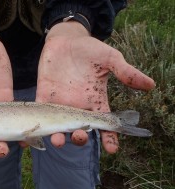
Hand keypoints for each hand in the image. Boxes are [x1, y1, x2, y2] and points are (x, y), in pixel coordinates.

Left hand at [36, 21, 154, 152]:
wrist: (66, 40)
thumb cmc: (90, 49)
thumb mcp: (110, 59)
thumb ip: (126, 73)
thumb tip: (151, 85)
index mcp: (95, 101)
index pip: (104, 124)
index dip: (109, 138)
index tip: (112, 149)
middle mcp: (77, 106)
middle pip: (79, 130)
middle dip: (79, 138)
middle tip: (80, 137)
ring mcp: (60, 103)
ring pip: (58, 127)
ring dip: (58, 136)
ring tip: (58, 140)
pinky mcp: (44, 96)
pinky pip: (39, 113)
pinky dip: (37, 123)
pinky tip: (36, 131)